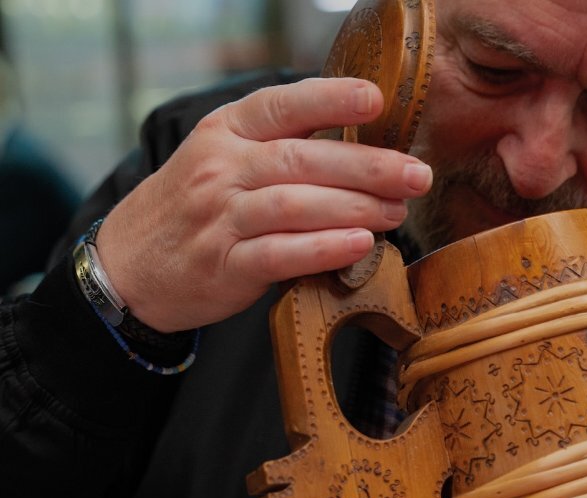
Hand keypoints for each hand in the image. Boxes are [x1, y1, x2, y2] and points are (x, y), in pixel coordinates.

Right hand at [95, 77, 432, 331]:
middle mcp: (221, 168)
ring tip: (398, 212)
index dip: (330, 99)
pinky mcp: (223, 265)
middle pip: (302, 159)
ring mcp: (219, 218)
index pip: (281, 105)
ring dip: (355, 207)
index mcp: (226, 131)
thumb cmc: (196, 206)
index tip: (376, 101)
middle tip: (416, 175)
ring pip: (295, 204)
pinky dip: (324, 248)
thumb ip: (281, 146)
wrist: (127, 265)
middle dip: (369, 166)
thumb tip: (368, 147)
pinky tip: (361, 245)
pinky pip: (280, 254)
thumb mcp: (224, 157)